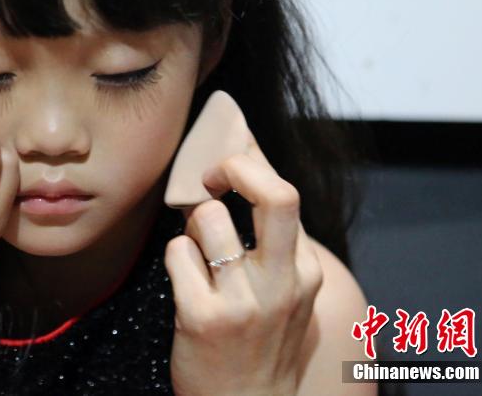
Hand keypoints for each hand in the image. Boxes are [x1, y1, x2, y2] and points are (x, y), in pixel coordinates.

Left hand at [164, 133, 323, 395]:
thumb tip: (246, 166)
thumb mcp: (283, 292)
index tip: (229, 138)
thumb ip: (272, 239)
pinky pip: (177, 253)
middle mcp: (282, 282)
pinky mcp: (203, 317)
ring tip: (198, 249)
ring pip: (208, 217)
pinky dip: (176, 258)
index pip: (284, 193)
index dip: (251, 157)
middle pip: (274, 194)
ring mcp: (244, 302)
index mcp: (304, 271)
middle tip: (212, 173)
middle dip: (236, 166)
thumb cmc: (259, 342)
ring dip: (192, 224)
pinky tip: (186, 281)